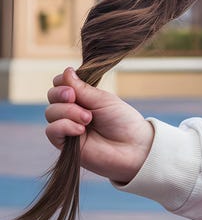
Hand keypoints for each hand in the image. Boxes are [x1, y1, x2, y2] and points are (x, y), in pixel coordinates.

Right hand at [45, 67, 154, 184]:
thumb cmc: (123, 121)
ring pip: (51, 112)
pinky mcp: (64, 145)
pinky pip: (51, 130)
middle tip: (74, 98)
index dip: (62, 82)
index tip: (72, 85)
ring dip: (68, 112)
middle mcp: (73, 111)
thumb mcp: (103, 100)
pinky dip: (64, 126)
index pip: (61, 84)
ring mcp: (68, 127)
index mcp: (84, 97)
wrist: (132, 148)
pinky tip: (80, 130)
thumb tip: (65, 71)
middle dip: (61, 94)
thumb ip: (82, 89)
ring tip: (88, 119)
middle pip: (52, 96)